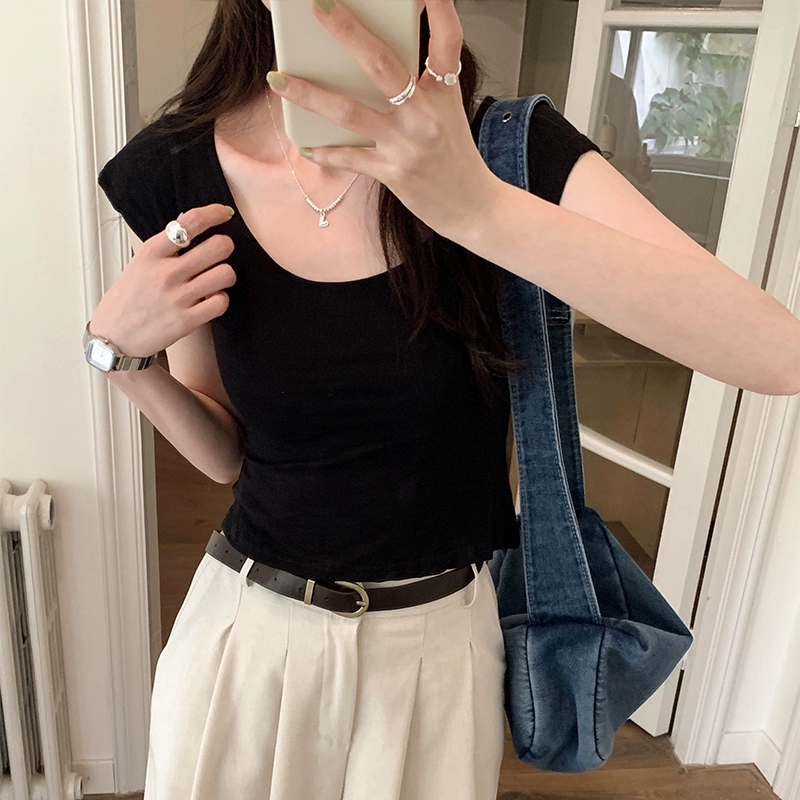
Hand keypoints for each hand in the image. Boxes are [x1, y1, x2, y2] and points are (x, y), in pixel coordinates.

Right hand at [89, 204, 236, 356]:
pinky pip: (221, 302)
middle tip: (220, 253)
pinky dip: (220, 300)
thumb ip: (165, 244)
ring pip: (225, 274)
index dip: (214, 213)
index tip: (225, 214)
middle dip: (225, 246)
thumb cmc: (128, 298)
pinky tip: (210, 300)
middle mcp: (165, 273)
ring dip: (225, 275)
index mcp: (151, 253)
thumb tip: (189, 219)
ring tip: (215, 279)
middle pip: (218, 246)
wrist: (113, 338)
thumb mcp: (139, 263)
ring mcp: (177, 298)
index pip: (190, 223)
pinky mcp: (186, 321)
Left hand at [266, 0, 499, 238]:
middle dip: (348, 32)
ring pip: (351, 113)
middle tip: (319, 6)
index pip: (446, 38)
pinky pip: (350, 158)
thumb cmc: (454, 155)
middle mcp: (424, 115)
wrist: (471, 205)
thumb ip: (421, 80)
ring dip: (310, 94)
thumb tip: (379, 57)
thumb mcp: (446, 109)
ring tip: (278, 79)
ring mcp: (406, 145)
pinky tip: (306, 146)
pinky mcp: (393, 173)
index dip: (438, 6)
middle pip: (383, 65)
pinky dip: (326, 152)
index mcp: (443, 91)